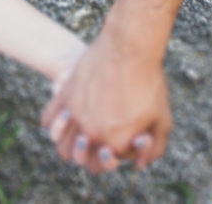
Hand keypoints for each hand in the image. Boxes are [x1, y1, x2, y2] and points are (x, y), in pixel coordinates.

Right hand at [41, 23, 171, 172]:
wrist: (130, 47)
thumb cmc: (149, 83)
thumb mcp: (162, 120)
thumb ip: (154, 149)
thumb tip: (139, 164)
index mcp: (115, 143)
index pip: (105, 164)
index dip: (112, 155)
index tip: (119, 141)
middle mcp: (92, 133)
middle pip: (80, 159)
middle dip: (90, 154)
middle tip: (99, 141)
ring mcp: (76, 115)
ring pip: (61, 145)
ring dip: (69, 144)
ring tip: (80, 134)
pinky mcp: (66, 95)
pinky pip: (49, 118)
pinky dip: (54, 122)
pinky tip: (66, 117)